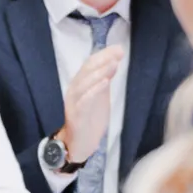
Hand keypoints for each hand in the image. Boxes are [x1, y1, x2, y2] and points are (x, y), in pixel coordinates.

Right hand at [56, 45, 124, 166]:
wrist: (80, 143)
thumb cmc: (90, 118)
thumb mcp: (100, 96)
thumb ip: (104, 80)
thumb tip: (113, 62)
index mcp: (80, 84)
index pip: (90, 64)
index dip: (103, 55)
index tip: (118, 48)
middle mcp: (75, 90)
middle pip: (87, 70)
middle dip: (103, 60)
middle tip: (118, 53)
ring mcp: (74, 103)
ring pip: (84, 83)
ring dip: (99, 72)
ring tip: (112, 64)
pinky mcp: (76, 116)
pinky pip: (84, 101)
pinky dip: (94, 90)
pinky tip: (104, 82)